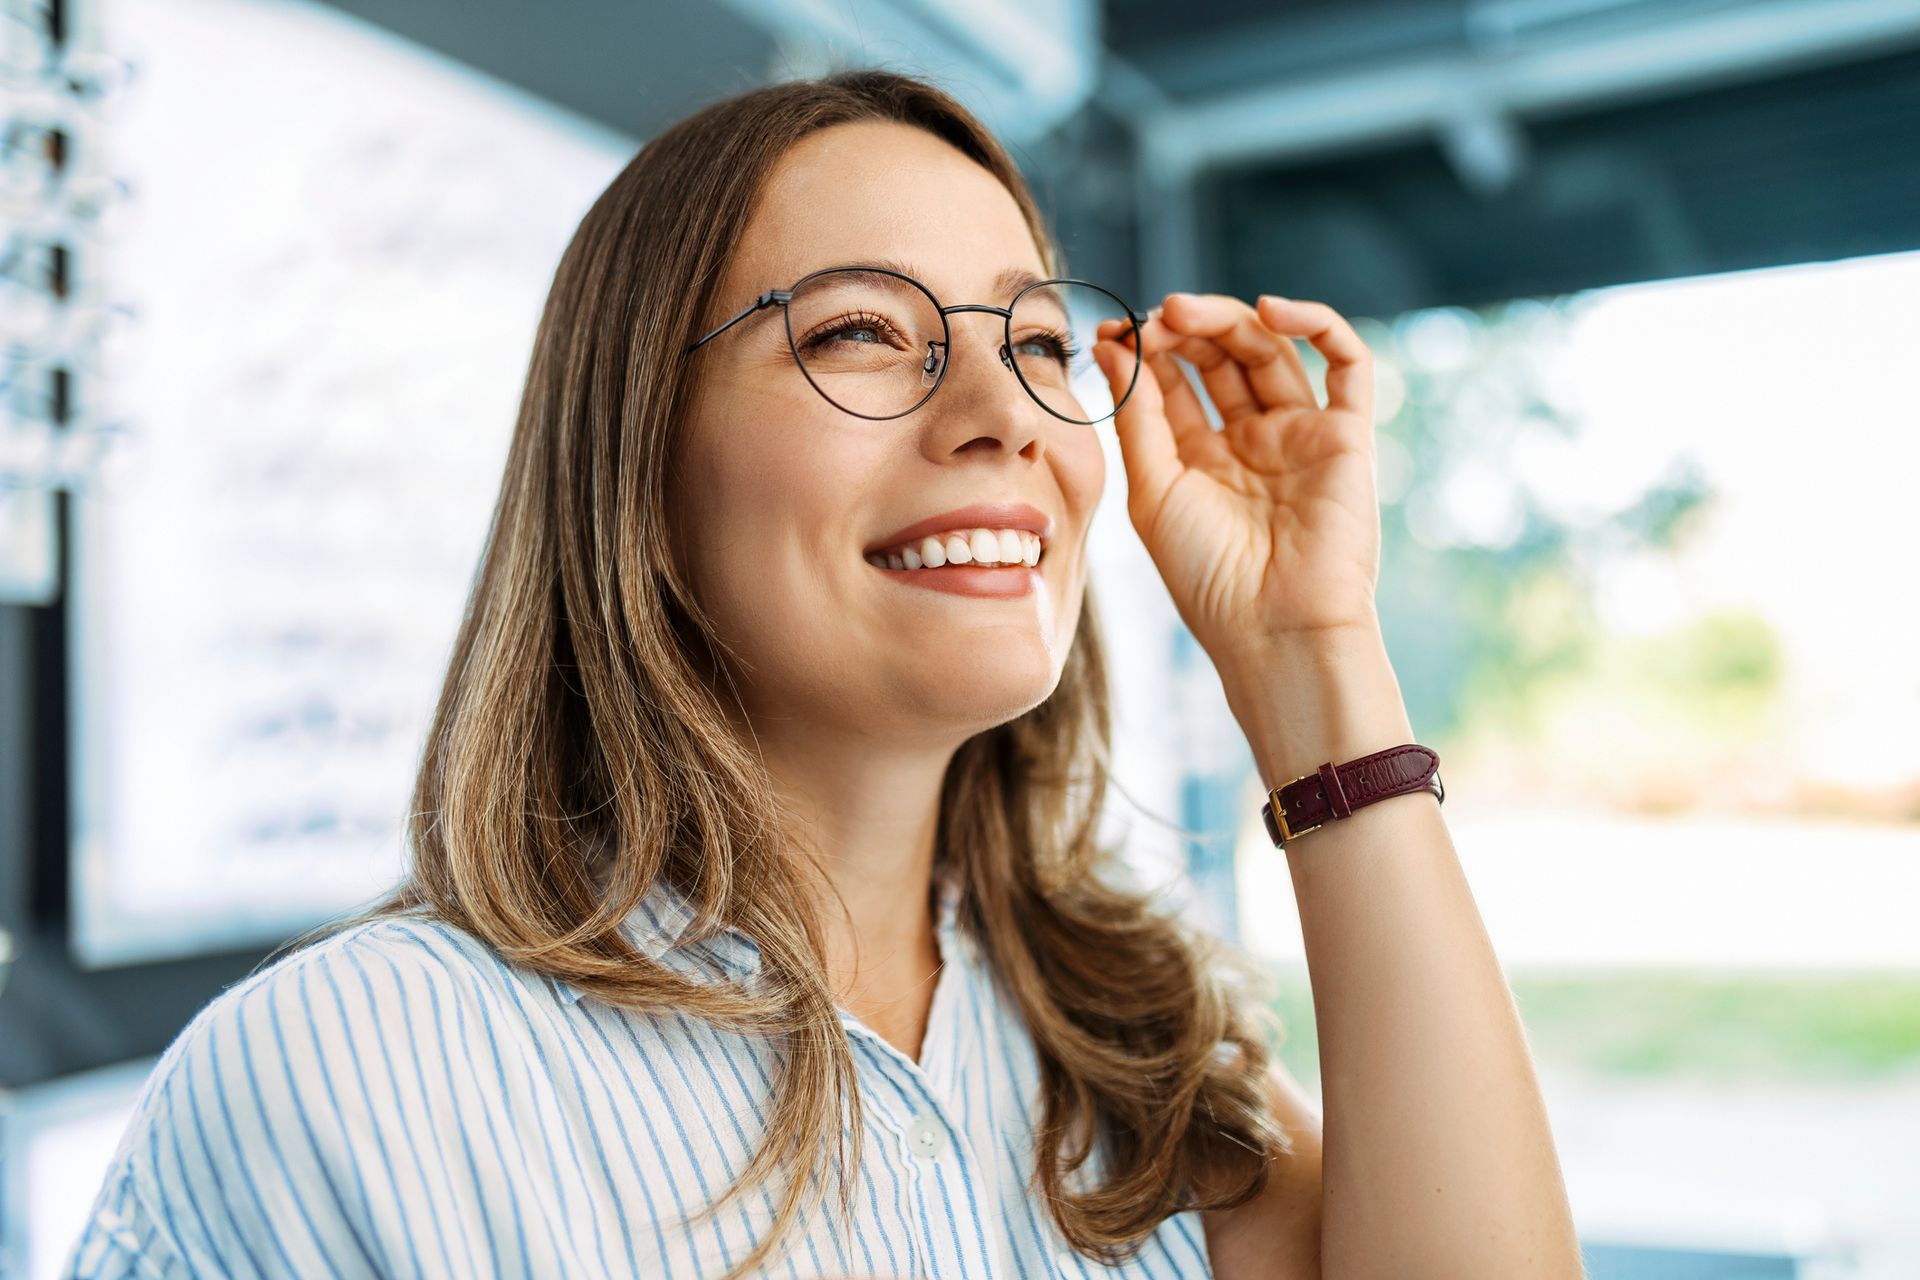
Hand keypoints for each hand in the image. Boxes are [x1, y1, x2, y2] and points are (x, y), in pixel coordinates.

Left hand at [1091, 292, 1384, 662]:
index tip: (1109, 334)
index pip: (1174, 383)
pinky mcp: (1348, 435)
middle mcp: (1253, 442)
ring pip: (1270, 350)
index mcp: (1201, 459)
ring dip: (1227, 319)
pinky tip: (1271, 312)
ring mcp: (1301, 435)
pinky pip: (1349, 363)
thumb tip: (1112, 346)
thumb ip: (1137, 416)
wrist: (1275, 628)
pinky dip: (1317, 324)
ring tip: (1181, 311)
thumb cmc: (1207, 576)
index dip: (1143, 352)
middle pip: (1220, 358)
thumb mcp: (1153, 491)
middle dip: (1182, 330)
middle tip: (1148, 319)